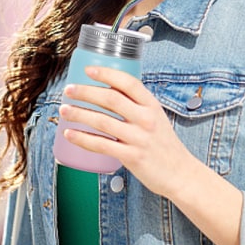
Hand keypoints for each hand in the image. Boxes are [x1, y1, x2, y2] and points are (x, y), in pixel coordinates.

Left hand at [59, 65, 193, 198]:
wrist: (181, 174)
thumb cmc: (162, 143)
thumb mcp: (155, 116)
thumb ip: (135, 104)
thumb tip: (105, 89)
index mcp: (151, 104)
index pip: (128, 83)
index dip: (107, 74)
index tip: (88, 70)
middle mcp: (146, 119)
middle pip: (111, 99)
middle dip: (86, 92)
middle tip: (68, 89)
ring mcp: (139, 138)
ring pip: (102, 122)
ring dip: (79, 114)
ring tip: (63, 110)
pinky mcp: (132, 157)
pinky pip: (102, 145)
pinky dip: (83, 139)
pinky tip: (69, 133)